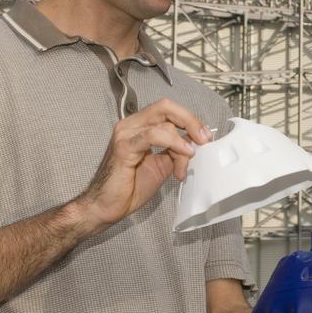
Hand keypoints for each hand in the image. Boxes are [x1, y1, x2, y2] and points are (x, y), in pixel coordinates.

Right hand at [70, 99, 209, 233]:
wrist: (106, 206)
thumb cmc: (129, 187)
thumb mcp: (162, 166)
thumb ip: (176, 152)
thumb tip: (195, 144)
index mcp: (139, 127)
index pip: (168, 110)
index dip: (190, 120)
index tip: (205, 136)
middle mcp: (131, 125)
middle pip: (166, 107)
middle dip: (190, 120)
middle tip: (204, 138)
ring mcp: (126, 134)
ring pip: (164, 121)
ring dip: (184, 141)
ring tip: (189, 158)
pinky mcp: (124, 147)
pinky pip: (153, 135)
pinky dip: (174, 143)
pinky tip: (183, 154)